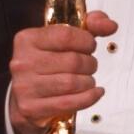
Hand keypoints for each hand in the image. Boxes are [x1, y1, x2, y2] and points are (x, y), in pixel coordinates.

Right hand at [8, 11, 117, 133]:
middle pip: (73, 61)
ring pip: (72, 83)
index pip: (66, 36)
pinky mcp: (31, 107)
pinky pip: (70, 102)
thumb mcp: (62, 39)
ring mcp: (25, 86)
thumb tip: (110, 25)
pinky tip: (94, 92)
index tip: (90, 46)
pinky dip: (89, 97)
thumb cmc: (46, 65)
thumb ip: (89, 26)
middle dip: (90, 64)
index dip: (86, 41)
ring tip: (87, 80)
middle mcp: (23, 62)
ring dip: (88, 82)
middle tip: (89, 66)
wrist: (23, 96)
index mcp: (28, 40)